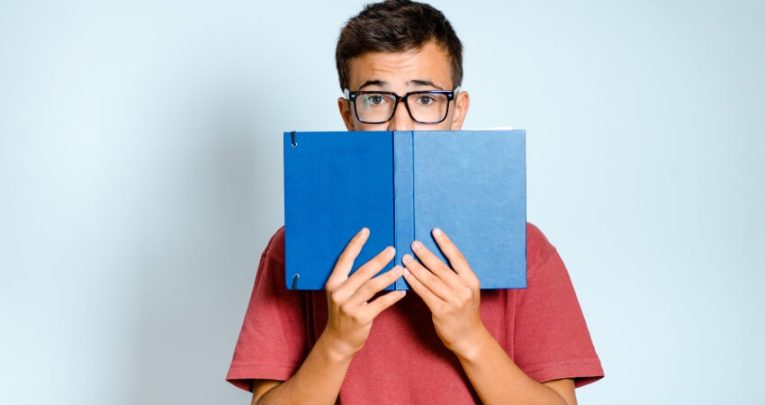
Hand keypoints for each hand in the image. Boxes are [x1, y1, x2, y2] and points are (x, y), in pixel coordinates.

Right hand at [322, 227, 406, 359]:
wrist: (338, 340)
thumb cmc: (343, 312)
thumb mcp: (340, 293)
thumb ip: (350, 278)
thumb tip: (372, 258)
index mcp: (333, 283)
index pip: (345, 259)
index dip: (355, 244)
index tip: (366, 230)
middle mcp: (339, 293)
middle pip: (362, 271)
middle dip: (379, 259)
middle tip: (392, 249)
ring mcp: (349, 306)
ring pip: (372, 286)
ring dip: (388, 276)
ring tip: (401, 269)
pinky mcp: (360, 318)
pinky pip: (380, 303)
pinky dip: (393, 297)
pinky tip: (403, 291)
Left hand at [402, 228, 486, 357]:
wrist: (469, 338)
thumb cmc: (465, 312)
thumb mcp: (467, 291)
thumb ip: (456, 277)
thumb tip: (435, 258)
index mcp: (471, 280)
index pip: (457, 257)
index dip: (445, 243)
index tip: (435, 231)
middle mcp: (464, 289)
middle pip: (441, 267)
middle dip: (425, 254)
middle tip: (414, 243)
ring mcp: (453, 301)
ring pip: (431, 279)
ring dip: (416, 267)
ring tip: (406, 258)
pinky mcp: (442, 311)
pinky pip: (424, 293)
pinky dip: (414, 282)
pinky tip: (406, 275)